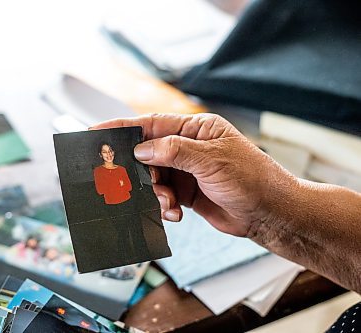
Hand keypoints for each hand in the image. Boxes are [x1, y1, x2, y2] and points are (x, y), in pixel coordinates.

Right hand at [92, 113, 295, 236]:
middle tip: (127, 183)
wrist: (270, 214)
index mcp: (195, 129)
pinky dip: (163, 205)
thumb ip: (173, 151)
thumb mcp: (211, 160)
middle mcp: (188, 147)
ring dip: (154, 193)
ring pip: (152, 178)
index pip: (151, 124)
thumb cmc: (252, 178)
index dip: (122, 128)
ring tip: (168, 204)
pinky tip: (175, 212)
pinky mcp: (186, 192)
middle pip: (147, 153)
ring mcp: (186, 170)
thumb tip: (140, 150)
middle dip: (139, 171)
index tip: (96, 133)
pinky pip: (162, 195)